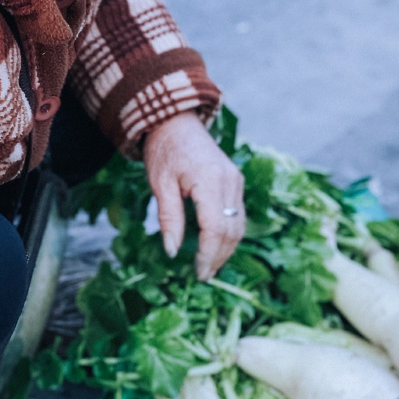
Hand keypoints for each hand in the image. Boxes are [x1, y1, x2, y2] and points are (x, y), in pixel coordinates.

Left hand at [143, 112, 244, 280]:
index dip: (209, 255)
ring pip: (239, 225)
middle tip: (203, 276)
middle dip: (219, 257)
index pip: (216, 228)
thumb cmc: (164, 151)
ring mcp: (235, 181)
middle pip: (232, 230)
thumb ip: (169, 219)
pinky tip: (216, 247)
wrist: (176, 122)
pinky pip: (238, 215)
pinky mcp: (235, 182)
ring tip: (210, 267)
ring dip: (226, 248)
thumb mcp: (159, 185)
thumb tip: (173, 252)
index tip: (199, 273)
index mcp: (210, 181)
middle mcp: (229, 181)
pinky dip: (228, 234)